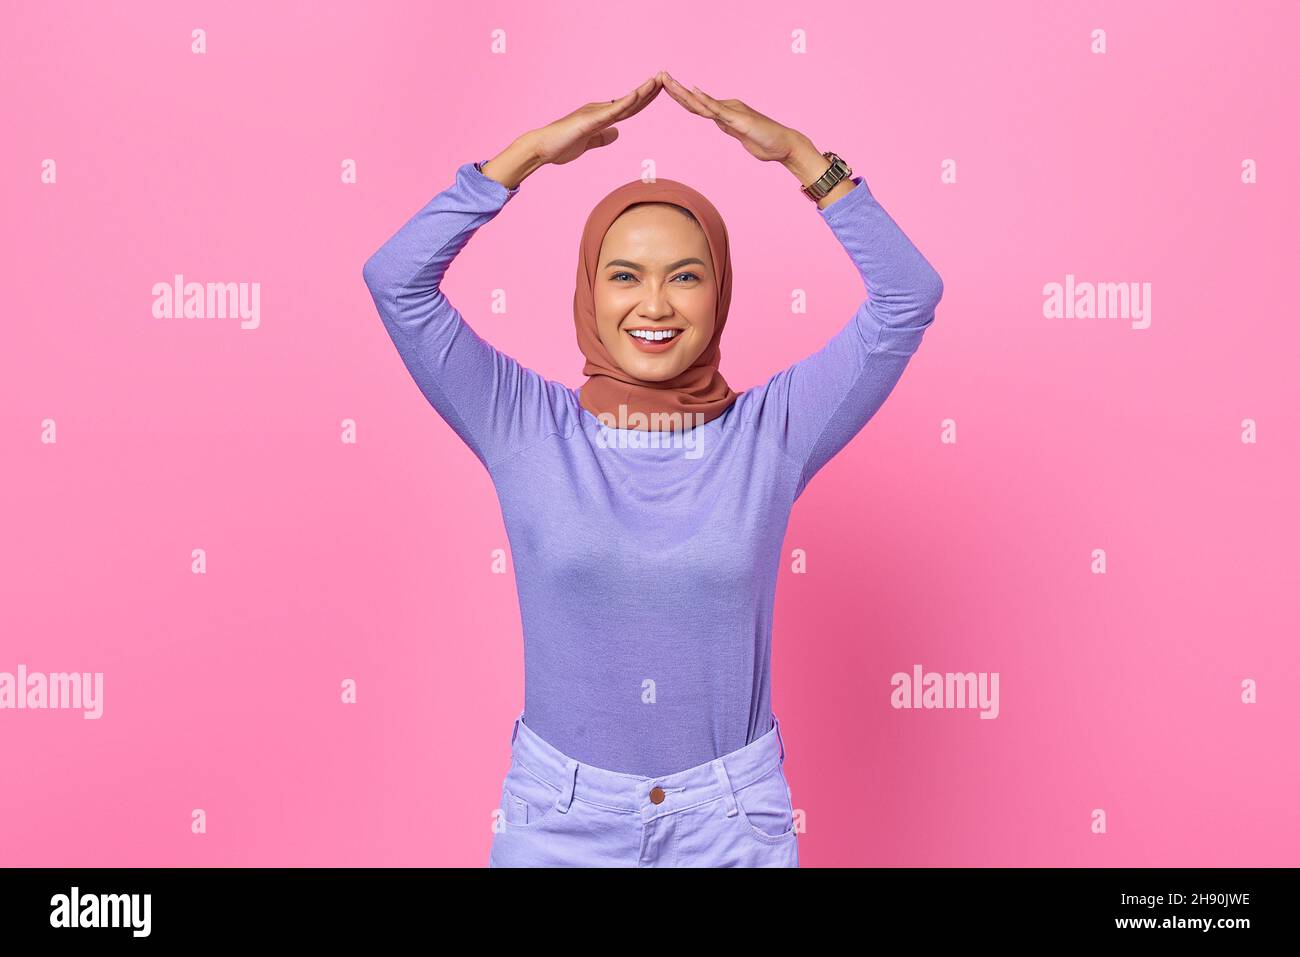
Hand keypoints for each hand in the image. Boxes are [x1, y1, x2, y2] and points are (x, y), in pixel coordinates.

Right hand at [526, 74, 664, 166]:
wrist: (542, 148)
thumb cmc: (560, 146)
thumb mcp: (587, 143)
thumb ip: (602, 138)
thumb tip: (617, 133)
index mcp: (600, 117)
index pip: (628, 109)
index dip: (644, 101)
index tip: (658, 91)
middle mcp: (599, 110)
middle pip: (630, 102)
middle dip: (648, 92)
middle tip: (665, 78)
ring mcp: (594, 113)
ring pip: (623, 103)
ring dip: (641, 92)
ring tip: (657, 80)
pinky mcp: (589, 120)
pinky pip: (611, 111)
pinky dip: (625, 103)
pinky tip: (637, 94)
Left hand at [657, 71, 803, 162]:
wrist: (784, 146)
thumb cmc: (766, 142)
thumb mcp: (741, 135)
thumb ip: (731, 127)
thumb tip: (722, 123)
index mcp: (725, 113)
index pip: (697, 106)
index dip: (681, 97)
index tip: (665, 88)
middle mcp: (727, 108)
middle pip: (696, 100)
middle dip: (676, 89)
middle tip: (660, 76)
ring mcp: (732, 113)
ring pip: (702, 102)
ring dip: (683, 92)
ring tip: (668, 80)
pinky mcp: (738, 120)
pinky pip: (718, 110)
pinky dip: (705, 101)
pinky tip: (694, 92)